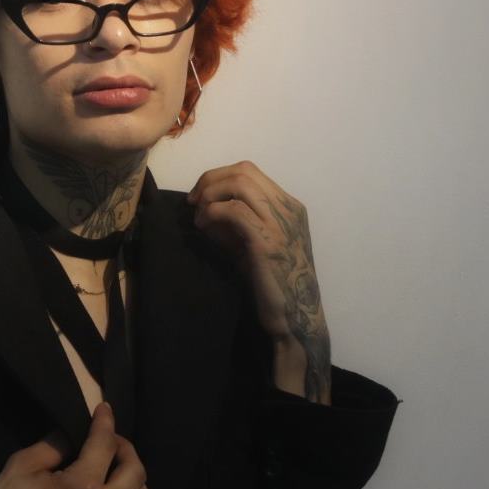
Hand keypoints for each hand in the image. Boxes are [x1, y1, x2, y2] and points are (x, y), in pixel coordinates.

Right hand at [0, 402, 154, 488]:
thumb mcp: (21, 466)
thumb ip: (54, 445)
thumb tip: (74, 434)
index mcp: (81, 487)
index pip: (106, 445)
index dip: (106, 422)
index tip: (104, 410)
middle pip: (136, 473)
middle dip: (126, 450)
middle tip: (110, 444)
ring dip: (137, 486)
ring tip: (118, 479)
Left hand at [186, 161, 331, 388]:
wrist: (294, 317)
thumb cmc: (273, 283)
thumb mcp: (253, 244)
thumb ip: (234, 223)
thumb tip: (204, 208)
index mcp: (289, 206)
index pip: (249, 171)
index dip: (218, 178)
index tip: (199, 197)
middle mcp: (289, 209)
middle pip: (244, 171)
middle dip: (211, 181)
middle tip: (193, 203)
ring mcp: (281, 223)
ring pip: (240, 183)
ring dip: (211, 195)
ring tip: (200, 218)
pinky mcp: (268, 242)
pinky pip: (234, 211)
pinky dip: (212, 214)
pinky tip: (204, 228)